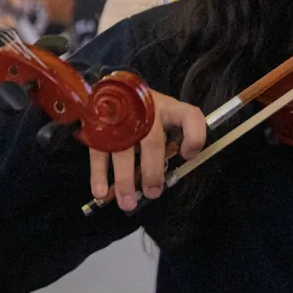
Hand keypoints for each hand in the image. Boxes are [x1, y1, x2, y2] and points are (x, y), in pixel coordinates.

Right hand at [90, 89, 206, 212]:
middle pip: (151, 142)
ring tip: (127, 203)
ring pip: (123, 151)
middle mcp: (146, 112)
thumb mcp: (168, 115)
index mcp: (169, 108)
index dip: (194, 137)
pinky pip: (98, 153)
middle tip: (152, 193)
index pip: (190, 116)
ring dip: (124, 180)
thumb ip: (180, 134)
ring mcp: (119, 120)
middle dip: (152, 171)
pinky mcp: (99, 128)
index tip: (186, 156)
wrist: (112, 89)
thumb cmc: (147, 109)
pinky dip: (98, 174)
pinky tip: (100, 192)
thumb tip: (185, 157)